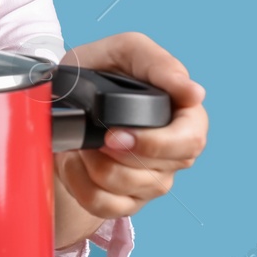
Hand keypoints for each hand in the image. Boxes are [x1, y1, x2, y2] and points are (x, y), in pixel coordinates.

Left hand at [52, 31, 207, 227]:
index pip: (191, 141)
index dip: (156, 143)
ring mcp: (150, 178)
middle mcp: (172, 151)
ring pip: (129, 190)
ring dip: (94, 165)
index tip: (119, 132)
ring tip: (80, 142)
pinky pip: (105, 205)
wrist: (62, 98)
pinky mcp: (125, 199)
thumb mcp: (125, 50)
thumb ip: (158, 63)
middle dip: (121, 158)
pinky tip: (73, 161)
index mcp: (182, 115)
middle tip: (98, 139)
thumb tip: (194, 93)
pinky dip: (79, 183)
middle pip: (159, 174)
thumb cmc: (101, 70)